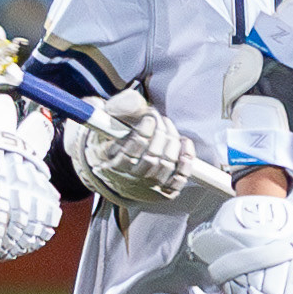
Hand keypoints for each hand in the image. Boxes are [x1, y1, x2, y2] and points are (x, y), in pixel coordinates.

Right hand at [65, 86, 199, 208]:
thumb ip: (117, 110)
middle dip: (161, 132)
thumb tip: (134, 100)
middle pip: (153, 156)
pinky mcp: (164, 192)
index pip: (132, 150)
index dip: (145, 131)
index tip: (149, 117)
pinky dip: (186, 159)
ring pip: (167, 164)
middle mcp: (131, 180)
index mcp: (113, 166)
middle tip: (159, 118)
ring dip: (172, 140)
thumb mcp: (106, 126)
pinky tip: (183, 142)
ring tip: (167, 125)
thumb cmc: (111, 145)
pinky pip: (180, 178)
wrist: (114, 175)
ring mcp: (149, 188)